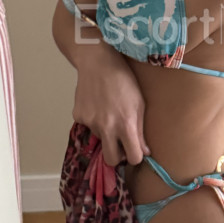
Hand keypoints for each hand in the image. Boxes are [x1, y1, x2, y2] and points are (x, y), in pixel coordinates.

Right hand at [71, 48, 150, 166]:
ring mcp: (90, 123)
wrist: (98, 62)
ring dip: (106, 132)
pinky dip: (93, 120)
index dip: (136, 156)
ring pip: (100, 139)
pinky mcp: (78, 117)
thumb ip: (140, 130)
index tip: (135, 151)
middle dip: (117, 156)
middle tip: (120, 145)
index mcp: (126, 124)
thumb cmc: (124, 80)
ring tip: (108, 111)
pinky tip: (97, 105)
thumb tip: (145, 151)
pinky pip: (88, 127)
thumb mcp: (139, 104)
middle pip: (111, 160)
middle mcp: (107, 127)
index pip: (133, 157)